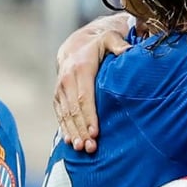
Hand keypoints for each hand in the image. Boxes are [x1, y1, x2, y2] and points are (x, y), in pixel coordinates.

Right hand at [55, 15, 130, 153]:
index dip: (89, 116)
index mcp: (80, 68)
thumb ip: (119, 44)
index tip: (95, 132)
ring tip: (81, 148)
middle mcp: (67, 79)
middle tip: (90, 147)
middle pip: (74, 110)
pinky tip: (70, 141)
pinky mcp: (58, 96)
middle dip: (81, 130)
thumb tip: (129, 51)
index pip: (84, 97)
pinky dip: (64, 128)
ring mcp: (60, 88)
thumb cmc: (99, 43)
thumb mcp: (110, 38)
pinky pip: (59, 114)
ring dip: (72, 132)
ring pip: (65, 114)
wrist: (76, 44)